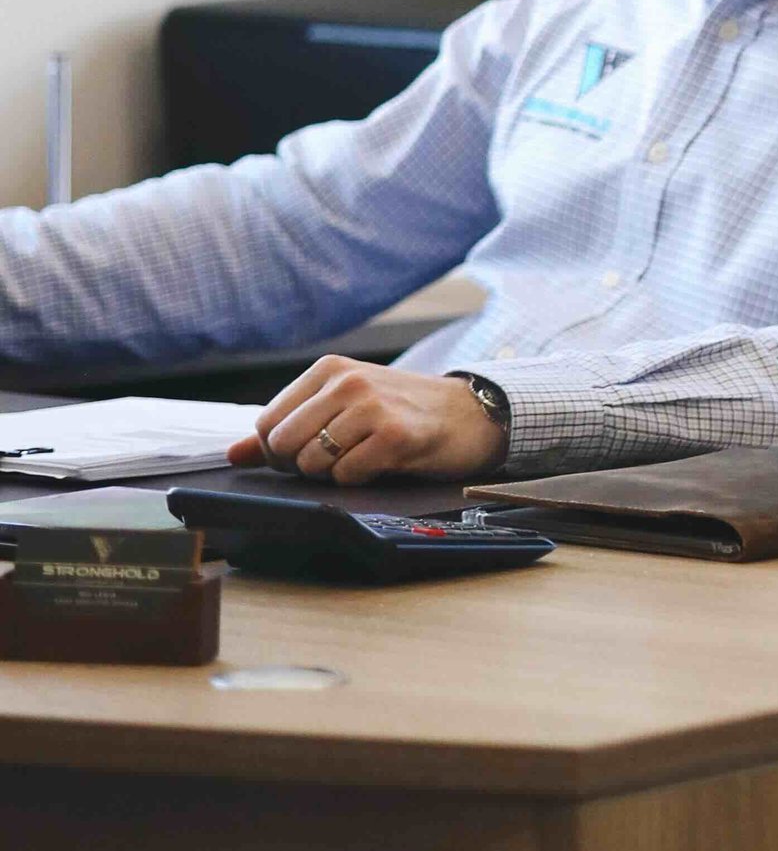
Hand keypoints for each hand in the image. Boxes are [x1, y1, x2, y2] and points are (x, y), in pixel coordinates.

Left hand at [231, 360, 507, 483]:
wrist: (470, 414)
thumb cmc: (402, 412)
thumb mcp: (343, 408)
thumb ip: (287, 427)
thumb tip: (233, 454)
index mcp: (328, 370)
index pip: (267, 424)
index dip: (279, 452)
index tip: (308, 455)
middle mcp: (347, 381)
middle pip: (283, 445)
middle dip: (302, 466)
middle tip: (337, 462)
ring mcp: (371, 406)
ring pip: (312, 463)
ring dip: (332, 474)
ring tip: (363, 459)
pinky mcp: (395, 435)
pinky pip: (347, 475)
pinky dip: (358, 480)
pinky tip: (381, 464)